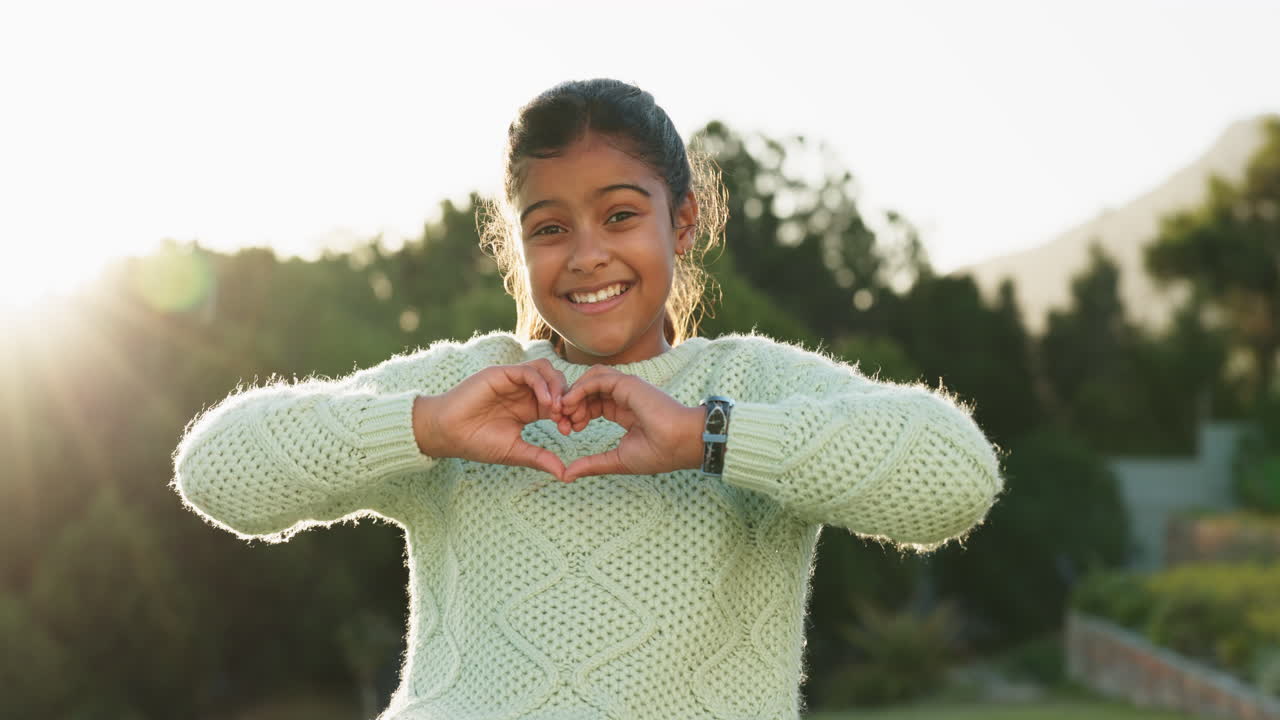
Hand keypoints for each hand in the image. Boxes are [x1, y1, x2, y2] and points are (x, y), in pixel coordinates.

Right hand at [420, 359, 568, 479]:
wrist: (447, 434)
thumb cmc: (477, 443)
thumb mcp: (515, 452)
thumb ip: (540, 458)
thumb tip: (566, 475)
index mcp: (529, 407)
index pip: (560, 400)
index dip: (569, 412)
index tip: (569, 430)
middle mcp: (523, 391)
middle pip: (557, 381)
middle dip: (568, 398)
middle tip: (567, 418)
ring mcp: (512, 380)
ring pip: (546, 370)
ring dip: (557, 387)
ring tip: (557, 409)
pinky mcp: (500, 374)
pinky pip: (528, 371)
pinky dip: (542, 384)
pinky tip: (545, 402)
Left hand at [558, 365, 704, 482]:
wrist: (681, 444)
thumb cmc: (658, 453)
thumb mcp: (617, 460)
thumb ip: (592, 463)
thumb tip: (566, 475)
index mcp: (623, 411)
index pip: (591, 404)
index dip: (576, 414)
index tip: (568, 431)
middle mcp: (624, 396)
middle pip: (587, 390)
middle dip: (570, 404)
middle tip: (561, 422)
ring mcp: (626, 387)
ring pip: (590, 379)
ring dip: (573, 394)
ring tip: (564, 413)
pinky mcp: (628, 383)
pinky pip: (597, 378)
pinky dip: (580, 388)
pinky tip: (571, 404)